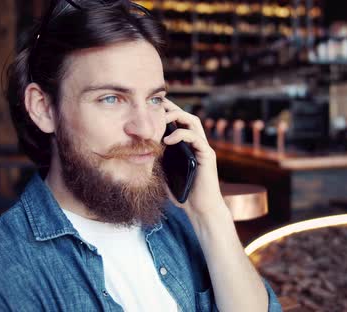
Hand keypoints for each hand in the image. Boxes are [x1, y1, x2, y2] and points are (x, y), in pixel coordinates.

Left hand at [162, 99, 226, 218]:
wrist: (199, 209)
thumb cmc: (183, 193)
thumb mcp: (164, 173)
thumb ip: (157, 160)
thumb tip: (138, 151)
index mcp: (188, 146)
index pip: (179, 122)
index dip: (168, 112)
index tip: (152, 106)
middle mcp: (197, 144)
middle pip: (187, 116)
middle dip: (172, 108)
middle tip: (156, 105)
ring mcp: (203, 148)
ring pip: (193, 122)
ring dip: (178, 116)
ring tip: (162, 119)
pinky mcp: (208, 155)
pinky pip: (196, 138)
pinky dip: (181, 135)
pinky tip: (167, 141)